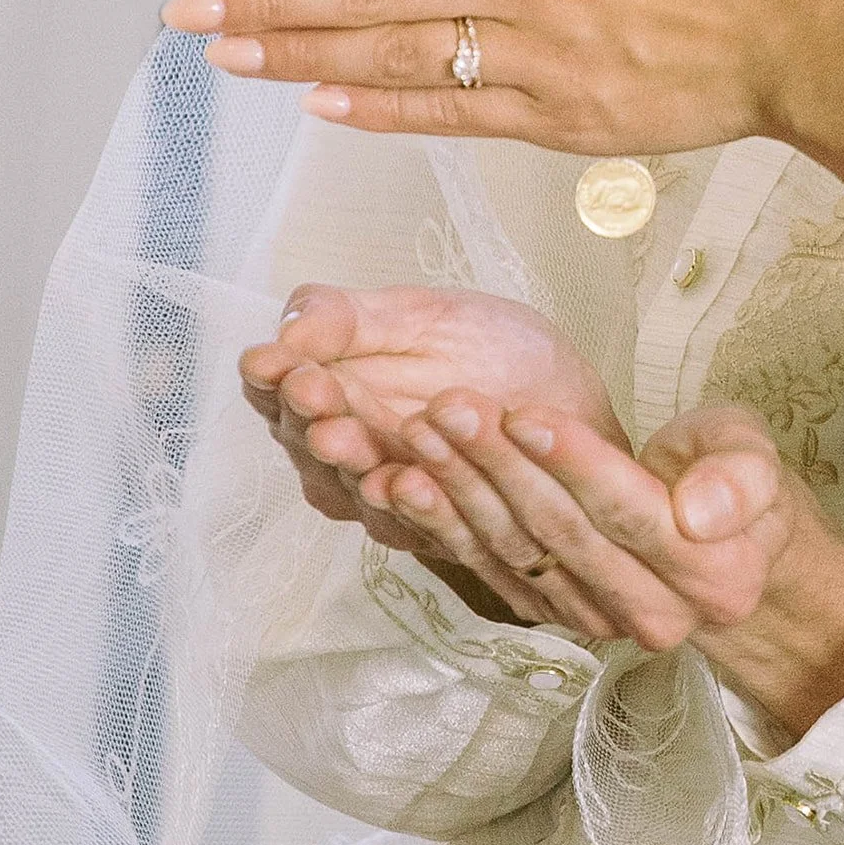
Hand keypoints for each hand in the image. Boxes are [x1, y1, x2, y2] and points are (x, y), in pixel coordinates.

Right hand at [239, 283, 626, 579]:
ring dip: (344, 459)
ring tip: (336, 434)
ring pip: (350, 484)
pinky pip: (411, 522)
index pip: (279, 388)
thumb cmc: (493, 351)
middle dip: (306, 414)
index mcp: (331, 389)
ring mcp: (383, 493)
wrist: (570, 402)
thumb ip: (351, 318)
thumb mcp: (420, 314)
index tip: (276, 360)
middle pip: (306, 438)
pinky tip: (394, 480)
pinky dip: (402, 503)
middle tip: (309, 391)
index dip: (273, 377)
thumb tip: (287, 324)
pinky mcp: (431, 531)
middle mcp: (344, 450)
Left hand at [369, 389, 843, 731]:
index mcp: (714, 575)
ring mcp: (598, 623)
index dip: (571, 461)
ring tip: (419, 433)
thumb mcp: (753, 455)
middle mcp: (655, 614)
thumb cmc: (729, 477)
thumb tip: (696, 514)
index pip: (627, 512)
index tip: (520, 411)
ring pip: (517, 552)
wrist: (720, 548)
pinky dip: (444, 528)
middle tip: (449, 406)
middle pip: (561, 532)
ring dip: (460, 492)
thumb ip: (738, 477)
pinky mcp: (552, 616)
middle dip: (498, 465)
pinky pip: (490, 570)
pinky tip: (404, 485)